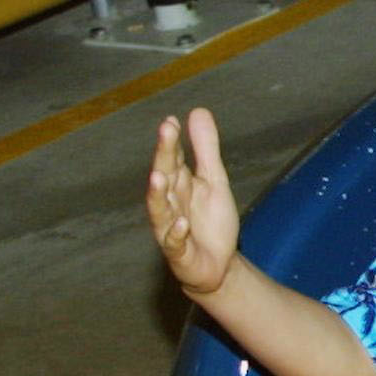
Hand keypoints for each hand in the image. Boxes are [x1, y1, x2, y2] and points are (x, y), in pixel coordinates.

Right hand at [148, 110, 240, 296]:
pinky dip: (176, 232)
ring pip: (160, 210)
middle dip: (164, 155)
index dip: (171, 141)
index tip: (171, 120)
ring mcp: (171, 228)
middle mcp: (170, 203)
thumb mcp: (214, 180)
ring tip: (158, 176)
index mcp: (178, 184)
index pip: (172, 159)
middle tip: (166, 131)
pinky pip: (174, 243)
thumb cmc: (210, 222)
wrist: (217, 265)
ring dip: (158, 194)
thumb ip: (205, 148)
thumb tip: (197, 110)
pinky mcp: (179, 253)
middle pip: (164, 176)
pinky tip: (182, 222)